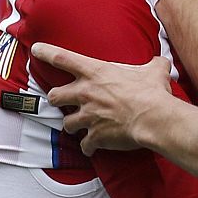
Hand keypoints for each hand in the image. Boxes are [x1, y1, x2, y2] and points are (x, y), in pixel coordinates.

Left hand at [30, 43, 173, 154]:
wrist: (153, 118)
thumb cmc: (152, 92)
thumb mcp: (154, 70)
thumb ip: (153, 65)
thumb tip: (161, 63)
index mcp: (95, 72)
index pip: (62, 58)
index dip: (46, 52)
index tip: (36, 49)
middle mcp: (86, 93)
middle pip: (55, 96)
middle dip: (57, 99)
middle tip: (61, 100)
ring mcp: (88, 116)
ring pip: (66, 123)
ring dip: (72, 125)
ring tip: (78, 126)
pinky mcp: (95, 136)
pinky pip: (84, 145)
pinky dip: (88, 147)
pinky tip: (91, 148)